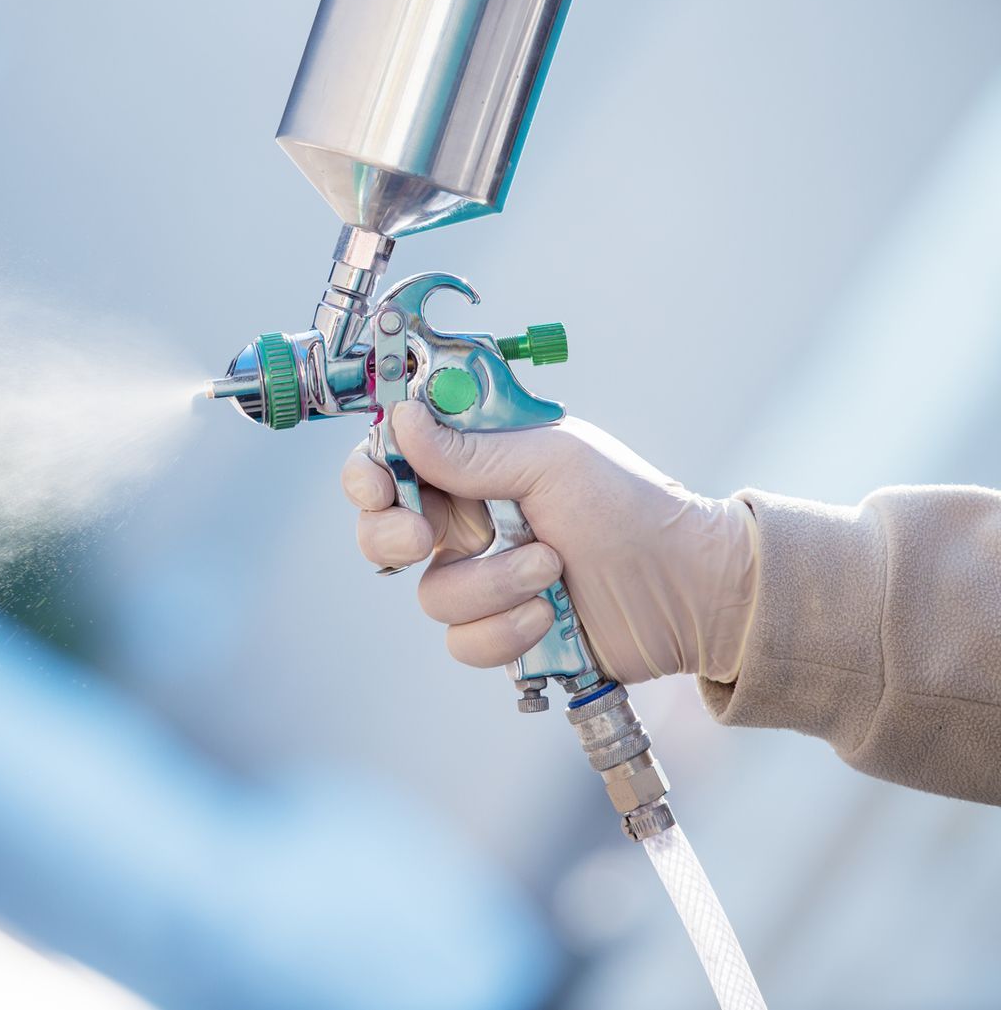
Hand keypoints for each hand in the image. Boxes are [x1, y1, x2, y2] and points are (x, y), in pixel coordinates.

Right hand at [341, 401, 757, 683]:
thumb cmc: (633, 509)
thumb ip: (470, 450)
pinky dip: (505, 630)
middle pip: (383, 531)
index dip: (370, 472)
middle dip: (394, 537)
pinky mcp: (501, 630)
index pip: (395, 459)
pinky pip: (462, 641)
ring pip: (429, 594)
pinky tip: (547, 615)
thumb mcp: (553, 463)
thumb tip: (402, 421)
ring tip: (550, 569)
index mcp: (478, 464)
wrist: (690, 592)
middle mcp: (471, 519)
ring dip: (488, 584)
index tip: (378, 487)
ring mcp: (483, 577)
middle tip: (425, 540)